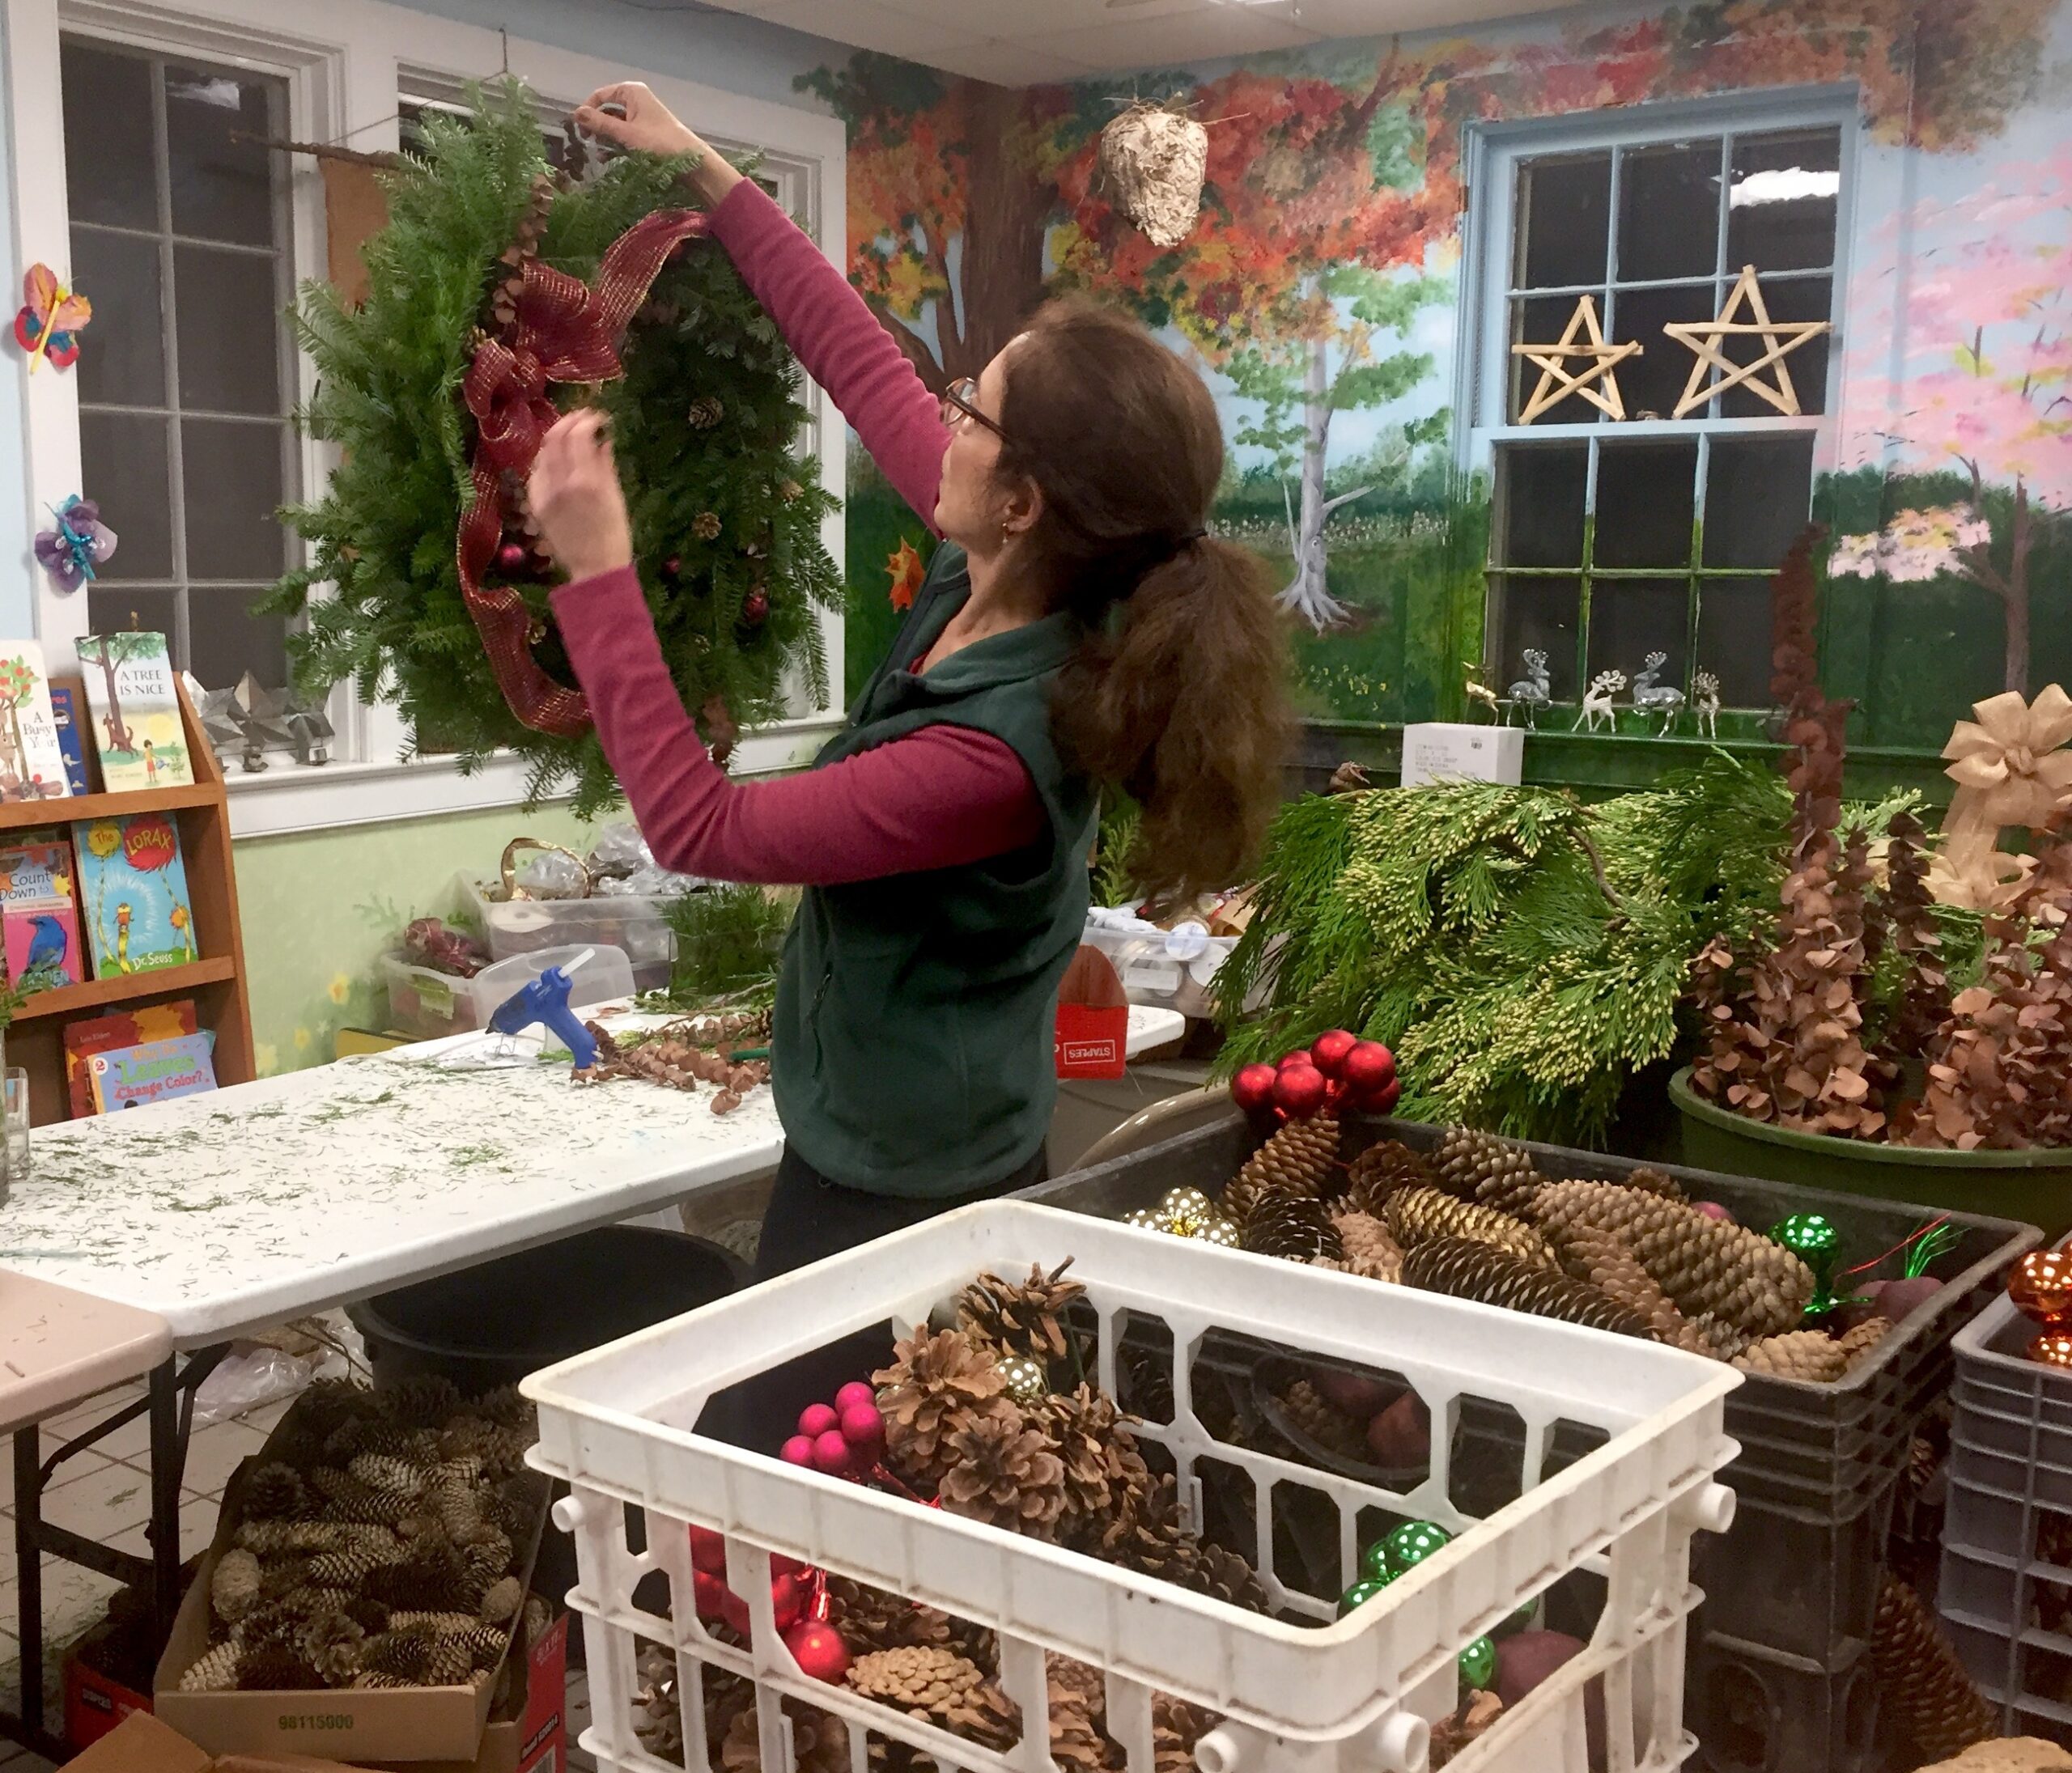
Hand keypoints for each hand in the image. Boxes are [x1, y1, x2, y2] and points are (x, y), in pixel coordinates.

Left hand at [529, 409, 632, 583]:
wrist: (594, 570)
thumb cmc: (614, 536)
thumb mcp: (616, 499)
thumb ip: (605, 466)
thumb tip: (602, 441)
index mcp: (586, 481)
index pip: (578, 435)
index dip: (587, 420)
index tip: (597, 418)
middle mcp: (560, 483)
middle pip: (554, 438)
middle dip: (568, 422)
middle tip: (581, 420)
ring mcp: (544, 494)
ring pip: (542, 453)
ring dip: (556, 440)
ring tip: (570, 438)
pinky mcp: (535, 504)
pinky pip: (536, 473)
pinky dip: (547, 461)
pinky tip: (558, 463)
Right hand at [573, 83, 695, 156]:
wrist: (691, 162)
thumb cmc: (659, 143)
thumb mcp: (626, 134)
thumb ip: (600, 124)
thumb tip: (575, 113)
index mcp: (631, 92)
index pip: (600, 96)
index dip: (587, 111)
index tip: (579, 129)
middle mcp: (636, 100)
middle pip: (607, 110)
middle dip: (596, 127)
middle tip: (586, 143)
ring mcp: (642, 117)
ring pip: (616, 125)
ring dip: (605, 139)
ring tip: (597, 155)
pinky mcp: (646, 133)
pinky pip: (625, 135)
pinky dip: (616, 145)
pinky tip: (608, 159)